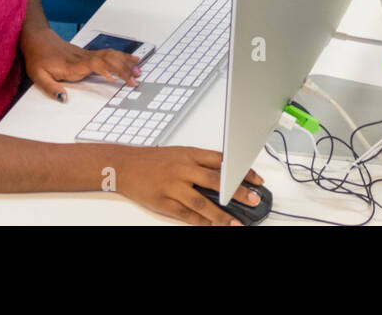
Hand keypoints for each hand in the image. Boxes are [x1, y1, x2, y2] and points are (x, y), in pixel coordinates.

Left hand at [23, 26, 137, 102]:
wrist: (37, 39)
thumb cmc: (38, 58)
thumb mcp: (38, 76)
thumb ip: (51, 88)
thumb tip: (64, 98)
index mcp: (73, 65)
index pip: (94, 64)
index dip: (106, 69)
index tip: (116, 78)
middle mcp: (83, 58)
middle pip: (108, 59)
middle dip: (123, 68)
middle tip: (136, 80)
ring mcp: (87, 54)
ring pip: (111, 55)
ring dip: (125, 62)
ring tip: (139, 70)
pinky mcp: (89, 54)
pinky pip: (109, 54)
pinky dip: (122, 57)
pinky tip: (132, 59)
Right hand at [114, 147, 264, 225]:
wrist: (125, 165)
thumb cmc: (154, 160)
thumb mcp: (181, 154)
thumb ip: (202, 163)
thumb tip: (227, 174)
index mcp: (190, 154)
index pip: (222, 162)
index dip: (241, 170)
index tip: (257, 180)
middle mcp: (183, 169)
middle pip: (215, 181)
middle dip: (237, 191)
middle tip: (253, 199)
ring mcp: (173, 186)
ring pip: (202, 202)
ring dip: (221, 214)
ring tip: (235, 223)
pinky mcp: (163, 202)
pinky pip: (186, 215)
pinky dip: (201, 222)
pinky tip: (213, 227)